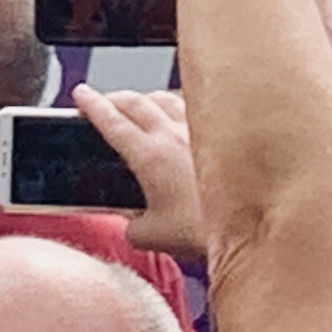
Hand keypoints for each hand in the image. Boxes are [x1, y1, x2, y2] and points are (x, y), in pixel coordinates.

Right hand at [71, 84, 206, 260]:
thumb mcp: (151, 237)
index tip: (81, 94)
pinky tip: (182, 116)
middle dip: (113, 97)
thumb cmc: (203, 229)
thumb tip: (132, 224)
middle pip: (135, 101)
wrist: (251, 227)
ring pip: (165, 98)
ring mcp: (198, 131)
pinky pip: (194, 108)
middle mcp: (172, 134)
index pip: (111, 121)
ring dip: (146, 98)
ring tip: (140, 104)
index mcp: (148, 156)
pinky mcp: (222, 136)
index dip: (91, 105)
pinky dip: (179, 107)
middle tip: (103, 101)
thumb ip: (132, 227)